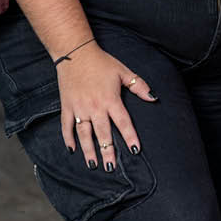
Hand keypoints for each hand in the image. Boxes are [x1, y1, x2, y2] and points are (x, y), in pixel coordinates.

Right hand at [58, 43, 156, 168]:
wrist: (75, 54)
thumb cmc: (102, 62)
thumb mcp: (124, 71)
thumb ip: (139, 86)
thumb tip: (154, 98)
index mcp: (110, 99)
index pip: (123, 122)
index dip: (129, 137)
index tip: (134, 150)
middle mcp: (95, 107)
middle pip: (103, 133)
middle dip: (108, 151)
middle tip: (111, 167)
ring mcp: (79, 108)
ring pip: (84, 134)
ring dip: (89, 150)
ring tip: (93, 165)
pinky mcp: (67, 106)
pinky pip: (66, 126)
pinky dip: (68, 138)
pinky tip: (72, 150)